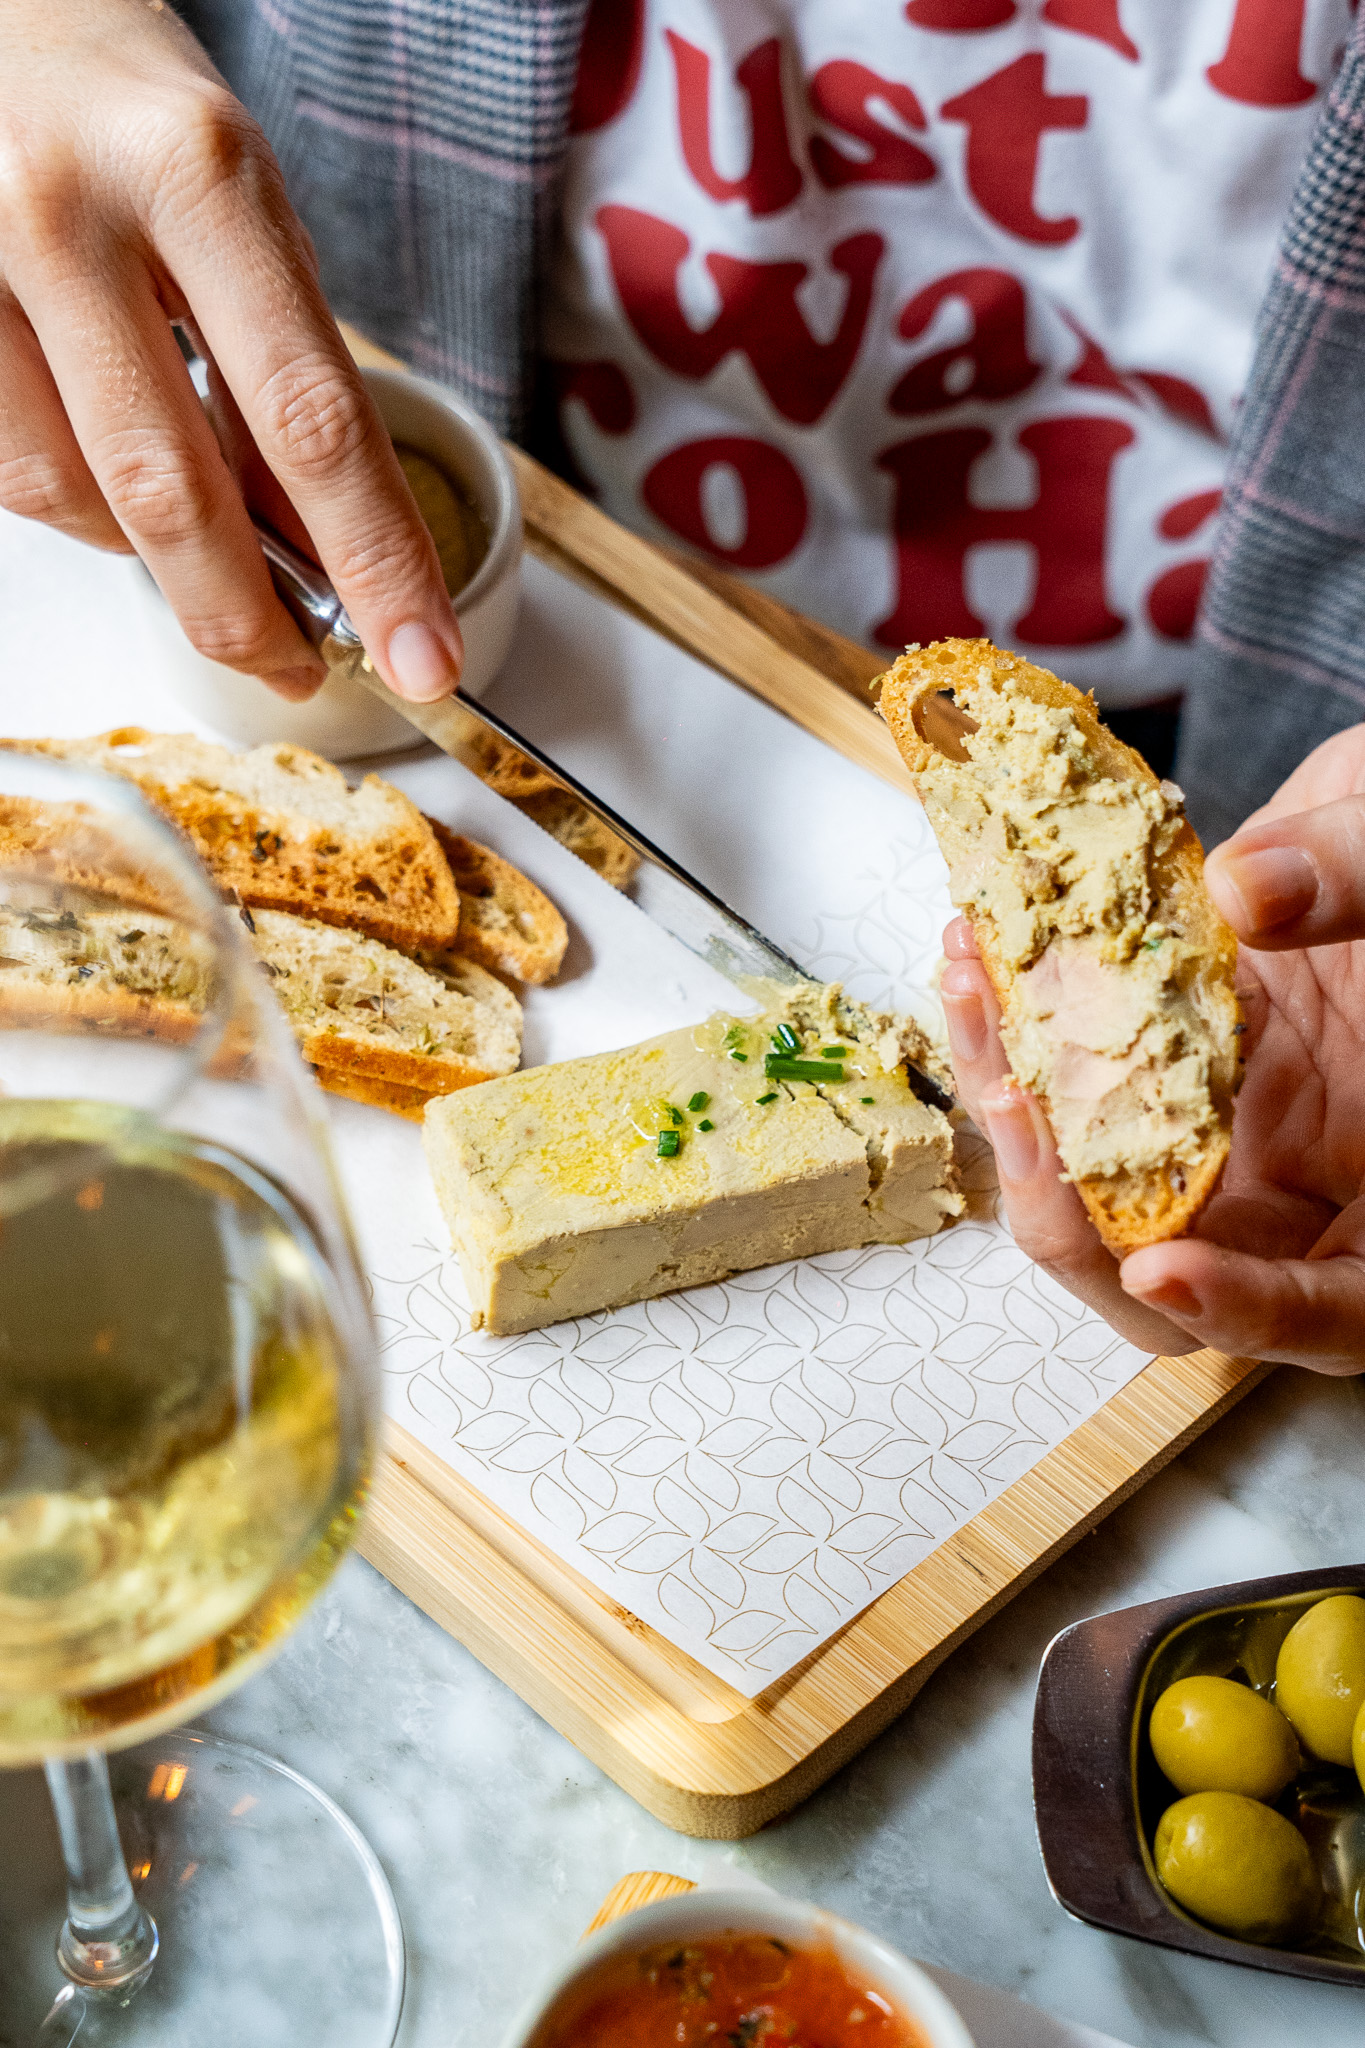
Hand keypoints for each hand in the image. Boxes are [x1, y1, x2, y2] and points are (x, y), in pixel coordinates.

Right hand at [0, 0, 460, 702]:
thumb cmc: (137, 120)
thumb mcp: (244, 210)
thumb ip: (284, 370)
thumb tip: (324, 551)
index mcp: (198, 177)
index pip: (312, 416)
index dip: (377, 559)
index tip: (423, 653)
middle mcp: (70, 215)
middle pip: (176, 490)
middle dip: (252, 614)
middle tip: (303, 669)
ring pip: (75, 499)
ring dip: (157, 558)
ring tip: (205, 538)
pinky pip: (13, 474)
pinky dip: (83, 508)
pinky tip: (118, 476)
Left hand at [939, 723, 1364, 1373]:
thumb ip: (1363, 889)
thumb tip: (1250, 897)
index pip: (1334, 1311)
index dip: (1248, 1309)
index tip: (1161, 1269)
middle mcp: (1305, 1182)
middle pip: (1176, 1268)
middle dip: (1073, 1217)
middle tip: (1020, 1110)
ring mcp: (1228, 1124)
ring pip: (1100, 1174)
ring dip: (1019, 1098)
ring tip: (973, 988)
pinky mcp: (1167, 1056)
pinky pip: (1077, 1078)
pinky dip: (1020, 1029)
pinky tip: (982, 952)